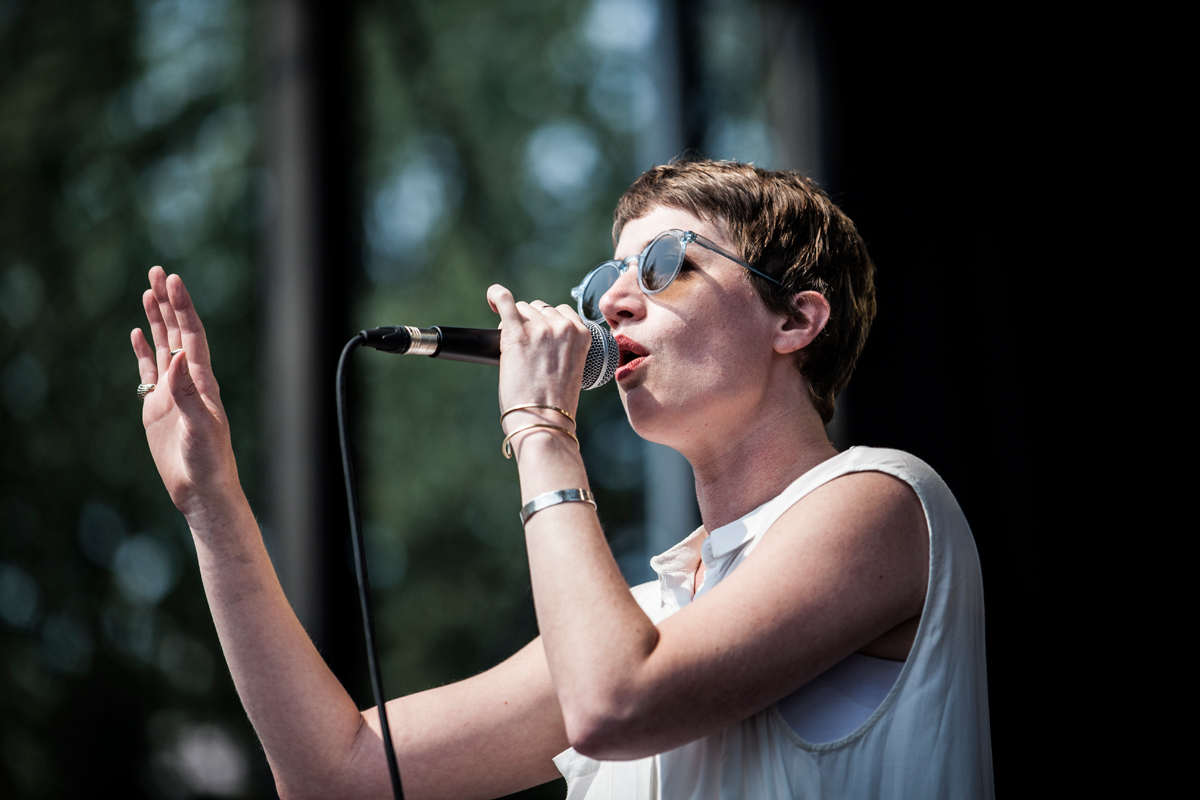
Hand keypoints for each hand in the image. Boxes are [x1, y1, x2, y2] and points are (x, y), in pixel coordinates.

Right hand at [131, 267, 242, 526]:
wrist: (202, 489)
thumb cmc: (209, 461)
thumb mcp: (201, 426)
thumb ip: (187, 393)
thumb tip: (177, 356)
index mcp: (202, 381)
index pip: (192, 335)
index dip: (183, 307)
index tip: (172, 281)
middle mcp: (189, 381)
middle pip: (178, 332)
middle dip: (169, 302)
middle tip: (157, 271)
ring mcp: (173, 393)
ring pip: (164, 347)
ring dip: (157, 319)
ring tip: (148, 292)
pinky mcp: (158, 408)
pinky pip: (149, 372)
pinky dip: (145, 351)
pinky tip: (139, 334)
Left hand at [487, 284, 591, 432]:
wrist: (544, 421)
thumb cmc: (555, 403)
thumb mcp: (571, 368)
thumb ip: (562, 346)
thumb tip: (538, 334)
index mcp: (582, 335)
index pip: (561, 313)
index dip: (547, 324)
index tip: (541, 339)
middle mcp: (563, 327)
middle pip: (539, 309)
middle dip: (531, 324)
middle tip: (526, 350)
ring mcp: (540, 328)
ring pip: (522, 308)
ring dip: (516, 322)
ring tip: (514, 347)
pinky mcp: (518, 333)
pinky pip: (504, 299)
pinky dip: (496, 295)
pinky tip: (492, 298)